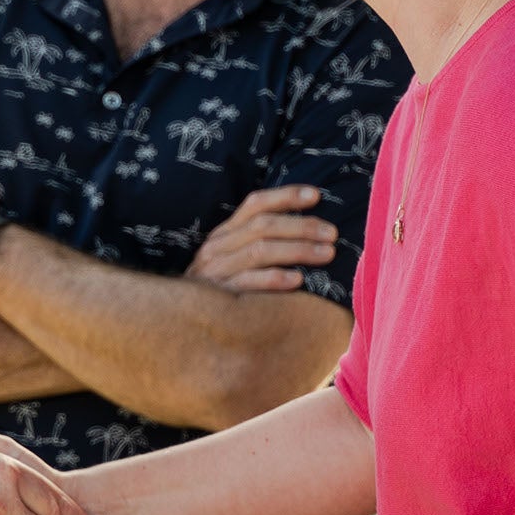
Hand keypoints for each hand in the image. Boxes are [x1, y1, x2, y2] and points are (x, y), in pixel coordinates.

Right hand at [188, 184, 336, 293]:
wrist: (182, 319)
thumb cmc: (221, 285)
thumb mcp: (232, 257)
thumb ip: (258, 241)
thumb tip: (307, 228)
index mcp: (225, 232)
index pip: (255, 204)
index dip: (286, 196)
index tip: (317, 195)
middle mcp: (219, 246)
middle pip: (263, 226)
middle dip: (301, 226)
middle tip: (332, 233)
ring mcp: (217, 270)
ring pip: (260, 251)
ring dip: (297, 250)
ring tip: (327, 253)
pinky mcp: (220, 295)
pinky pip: (248, 283)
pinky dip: (274, 279)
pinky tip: (298, 280)